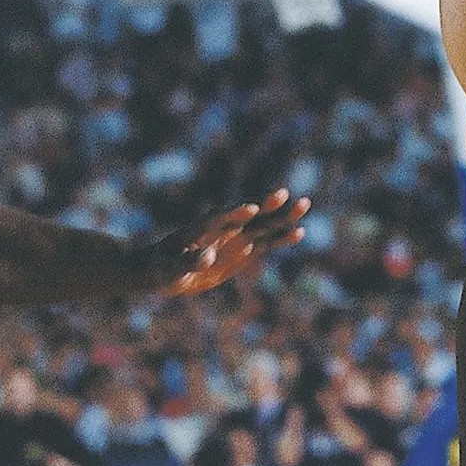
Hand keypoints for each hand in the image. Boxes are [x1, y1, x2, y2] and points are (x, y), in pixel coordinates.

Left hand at [150, 189, 310, 296]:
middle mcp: (222, 228)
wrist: (164, 271)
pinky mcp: (244, 250)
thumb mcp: (172, 269)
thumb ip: (190, 262)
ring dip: (282, 216)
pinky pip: (266, 242)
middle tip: (284, 194)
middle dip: (266, 205)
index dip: (235, 212)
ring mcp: (235, 237)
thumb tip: (208, 257)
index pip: (220, 217)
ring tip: (304, 204)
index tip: (252, 209)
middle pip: (248, 214)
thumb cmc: (162, 268)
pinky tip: (298, 232)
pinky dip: (281, 237)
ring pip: (263, 224)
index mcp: (201, 228)